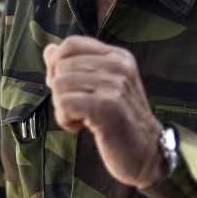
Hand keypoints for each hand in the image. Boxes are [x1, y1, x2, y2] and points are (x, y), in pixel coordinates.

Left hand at [43, 36, 164, 188]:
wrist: (147, 153)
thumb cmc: (119, 121)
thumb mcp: (100, 87)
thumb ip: (76, 66)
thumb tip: (49, 49)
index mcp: (118, 56)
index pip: (71, 44)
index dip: (57, 65)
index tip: (67, 88)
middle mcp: (118, 65)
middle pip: (61, 66)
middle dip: (60, 91)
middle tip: (79, 110)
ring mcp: (114, 84)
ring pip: (59, 84)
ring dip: (62, 107)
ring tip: (82, 119)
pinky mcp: (107, 105)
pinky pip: (64, 103)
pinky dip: (65, 119)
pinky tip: (81, 128)